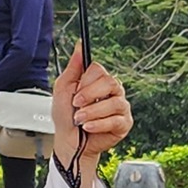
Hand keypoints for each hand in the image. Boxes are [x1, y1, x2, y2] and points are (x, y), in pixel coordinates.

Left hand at [52, 45, 132, 171]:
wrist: (68, 141)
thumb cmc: (66, 116)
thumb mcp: (63, 89)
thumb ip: (73, 67)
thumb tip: (79, 46)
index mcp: (98, 81)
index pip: (100, 70)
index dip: (87, 81)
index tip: (75, 92)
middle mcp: (112, 92)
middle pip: (110, 82)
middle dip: (90, 95)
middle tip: (77, 105)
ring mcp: (120, 107)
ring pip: (113, 102)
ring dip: (92, 112)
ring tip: (80, 120)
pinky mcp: (124, 124)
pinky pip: (116, 120)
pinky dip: (99, 124)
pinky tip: (88, 127)